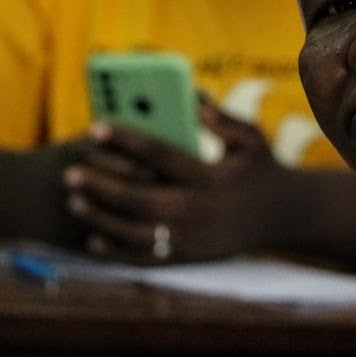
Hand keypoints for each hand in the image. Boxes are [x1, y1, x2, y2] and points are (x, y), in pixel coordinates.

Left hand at [60, 100, 286, 263]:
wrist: (286, 218)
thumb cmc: (263, 168)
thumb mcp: (251, 137)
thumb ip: (220, 117)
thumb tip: (189, 98)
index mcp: (211, 177)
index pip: (159, 154)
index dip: (125, 139)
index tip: (94, 128)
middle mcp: (199, 210)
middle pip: (138, 198)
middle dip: (100, 185)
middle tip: (69, 173)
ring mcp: (192, 238)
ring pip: (135, 233)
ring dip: (101, 218)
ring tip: (74, 201)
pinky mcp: (190, 257)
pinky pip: (146, 258)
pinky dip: (117, 251)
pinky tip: (93, 238)